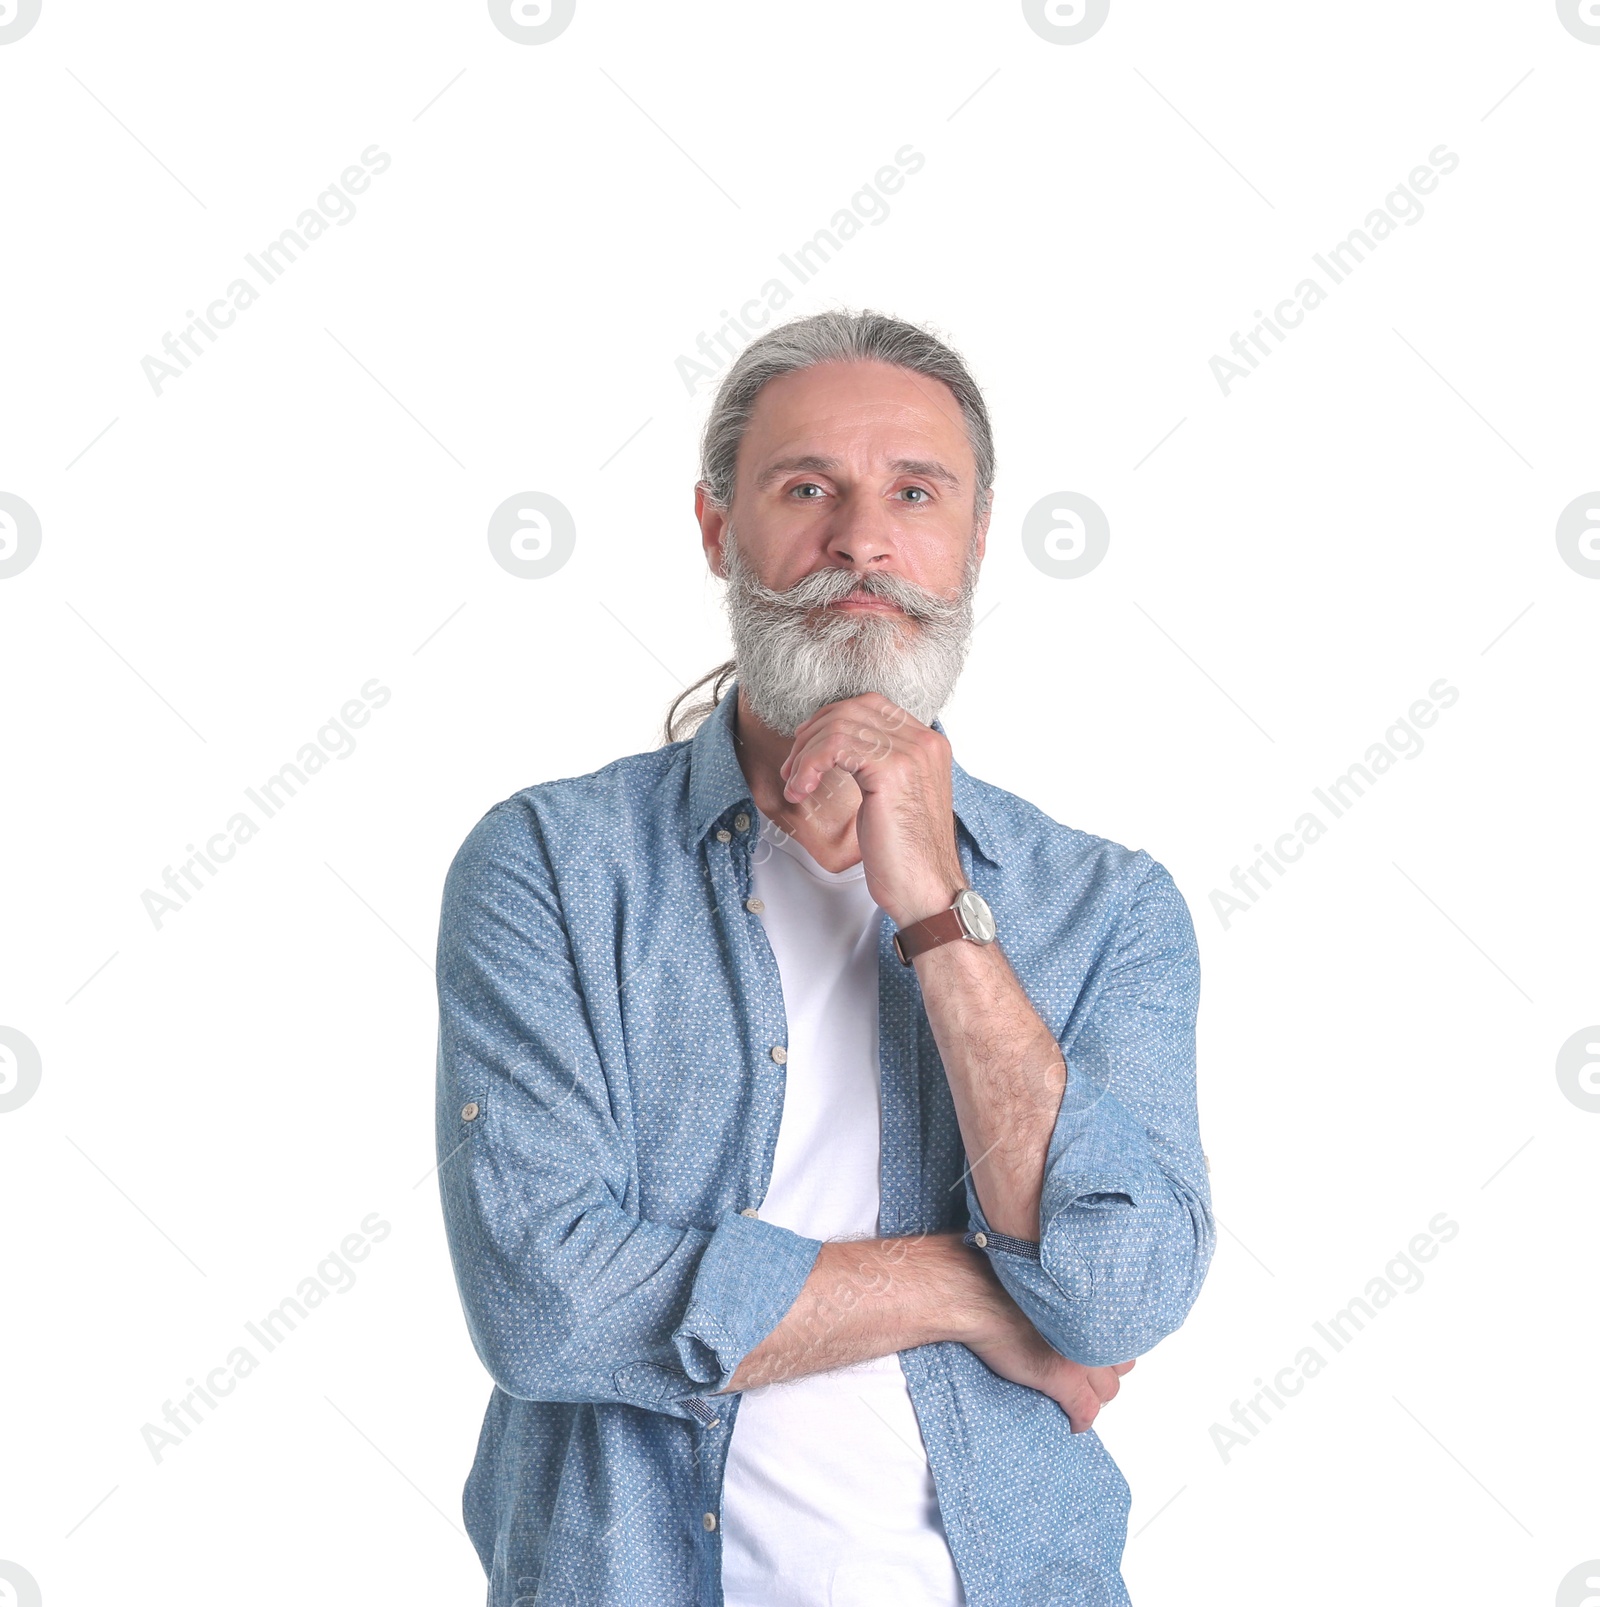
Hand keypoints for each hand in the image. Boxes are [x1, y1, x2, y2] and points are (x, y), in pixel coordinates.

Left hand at [779, 694, 963, 926]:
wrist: (926, 890)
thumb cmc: (907, 855)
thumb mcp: (896, 798)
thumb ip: (880, 765)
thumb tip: (839, 747)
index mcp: (928, 744)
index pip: (870, 705)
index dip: (830, 721)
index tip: (808, 750)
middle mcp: (923, 741)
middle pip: (850, 709)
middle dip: (812, 735)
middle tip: (794, 769)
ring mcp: (910, 753)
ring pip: (838, 727)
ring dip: (804, 754)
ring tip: (796, 784)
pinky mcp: (890, 771)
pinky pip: (834, 747)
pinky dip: (808, 765)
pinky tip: (801, 790)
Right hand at [965, 1279, 1134, 1433]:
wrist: (976, 1293)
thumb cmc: (998, 1279)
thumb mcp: (1040, 1282)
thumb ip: (1061, 1294)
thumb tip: (1061, 1300)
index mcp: (1090, 1303)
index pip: (1120, 1337)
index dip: (1105, 1349)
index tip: (1094, 1353)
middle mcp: (1092, 1329)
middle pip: (1120, 1366)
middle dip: (1104, 1372)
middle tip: (1086, 1374)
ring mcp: (1082, 1356)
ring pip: (1107, 1391)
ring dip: (1094, 1395)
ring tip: (1077, 1395)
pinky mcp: (1065, 1380)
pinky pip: (1085, 1412)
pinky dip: (1080, 1421)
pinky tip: (1073, 1423)